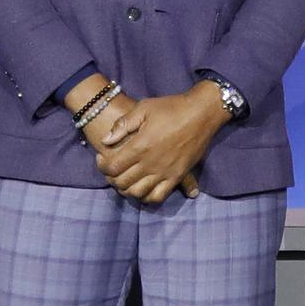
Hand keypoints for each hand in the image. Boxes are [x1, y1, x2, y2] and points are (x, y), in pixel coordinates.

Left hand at [94, 83, 227, 203]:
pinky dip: (147, 197)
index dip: (102, 166)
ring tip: (126, 180)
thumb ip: (123, 125)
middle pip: (122, 183)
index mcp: (140, 146)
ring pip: (138, 193)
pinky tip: (143, 189)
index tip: (101, 158)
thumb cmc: (172, 108)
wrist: (202, 113)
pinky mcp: (177, 177)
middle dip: (111, 178)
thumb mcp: (144, 108)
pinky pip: (158, 196)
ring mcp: (164, 172)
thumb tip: (106, 140)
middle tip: (112, 170)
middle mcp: (150, 163)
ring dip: (126, 190)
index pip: (112, 167)